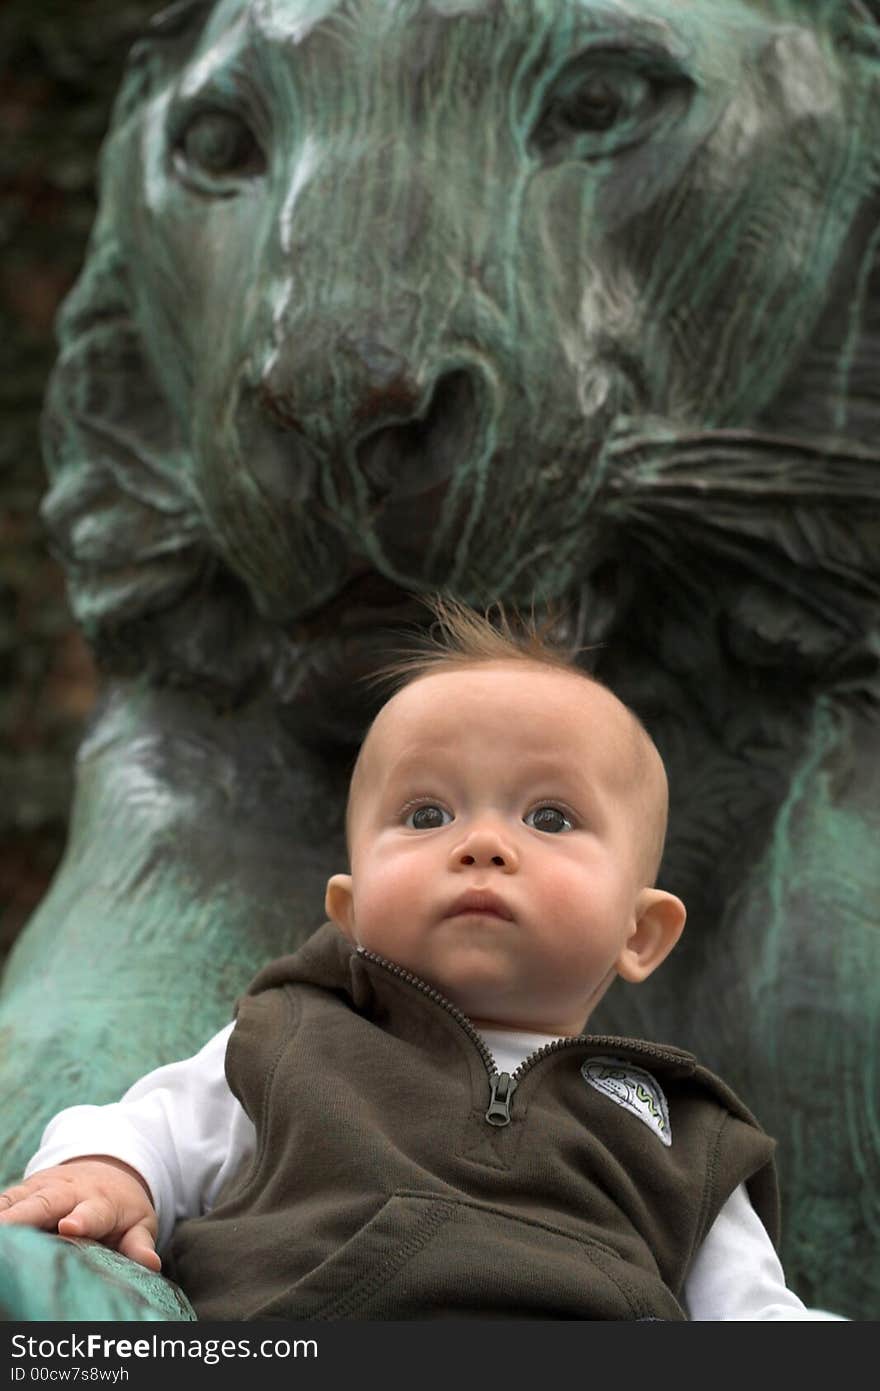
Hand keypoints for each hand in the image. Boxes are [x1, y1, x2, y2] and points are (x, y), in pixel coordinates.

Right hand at [0, 1157, 161, 1270]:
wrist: (108, 1168)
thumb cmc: (122, 1208)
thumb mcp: (139, 1223)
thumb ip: (139, 1243)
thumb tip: (150, 1263)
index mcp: (101, 1202)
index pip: (92, 1212)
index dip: (82, 1220)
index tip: (70, 1227)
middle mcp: (69, 1191)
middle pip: (45, 1204)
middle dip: (24, 1216)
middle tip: (5, 1230)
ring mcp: (43, 1188)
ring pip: (19, 1199)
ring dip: (5, 1214)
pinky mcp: (25, 1189)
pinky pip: (6, 1198)